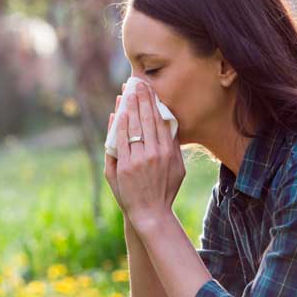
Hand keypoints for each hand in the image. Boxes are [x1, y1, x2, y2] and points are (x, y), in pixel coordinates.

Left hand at [104, 80, 184, 227]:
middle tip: (137, 82)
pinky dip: (119, 125)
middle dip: (141, 98)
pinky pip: (121, 140)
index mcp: (169, 152)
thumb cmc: (165, 190)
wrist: (151, 213)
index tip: (149, 88)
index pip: (160, 120)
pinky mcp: (125, 166)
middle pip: (146, 119)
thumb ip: (174, 147)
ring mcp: (139, 159)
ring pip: (133, 127)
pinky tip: (118, 113)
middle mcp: (154, 153)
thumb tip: (170, 125)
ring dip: (129, 107)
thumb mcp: (178, 169)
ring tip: (126, 92)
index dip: (154, 102)